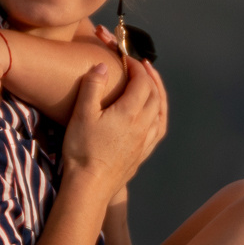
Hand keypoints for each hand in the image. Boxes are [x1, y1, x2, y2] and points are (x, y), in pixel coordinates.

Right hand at [60, 60, 165, 190]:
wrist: (90, 185)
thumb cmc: (82, 149)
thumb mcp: (82, 114)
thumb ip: (93, 87)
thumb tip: (103, 65)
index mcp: (129, 112)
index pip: (142, 82)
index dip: (136, 67)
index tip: (127, 59)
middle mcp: (143, 125)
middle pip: (155, 94)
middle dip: (150, 77)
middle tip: (142, 66)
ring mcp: (146, 140)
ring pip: (161, 111)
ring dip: (159, 94)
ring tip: (153, 85)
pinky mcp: (143, 153)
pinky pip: (160, 129)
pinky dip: (160, 115)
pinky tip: (156, 115)